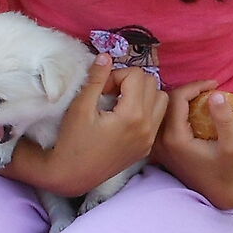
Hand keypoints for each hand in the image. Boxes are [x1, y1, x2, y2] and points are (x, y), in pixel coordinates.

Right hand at [14, 58, 165, 194]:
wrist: (72, 175)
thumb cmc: (72, 141)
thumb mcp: (81, 107)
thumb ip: (96, 79)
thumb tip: (105, 56)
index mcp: (132, 115)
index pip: (137, 75)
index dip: (116, 75)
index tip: (101, 88)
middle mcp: (147, 127)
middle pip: (152, 83)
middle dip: (131, 81)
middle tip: (110, 93)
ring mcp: (149, 139)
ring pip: (160, 100)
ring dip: (142, 94)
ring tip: (120, 102)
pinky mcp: (146, 148)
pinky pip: (157, 119)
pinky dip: (145, 110)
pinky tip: (124, 118)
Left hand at [150, 82, 232, 208]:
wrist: (224, 193)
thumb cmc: (232, 169)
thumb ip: (225, 119)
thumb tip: (216, 94)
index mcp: (175, 139)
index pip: (177, 98)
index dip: (196, 85)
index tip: (215, 83)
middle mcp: (160, 143)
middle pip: (165, 102)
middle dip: (188, 90)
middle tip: (209, 88)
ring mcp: (158, 148)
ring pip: (161, 111)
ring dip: (181, 99)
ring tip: (202, 96)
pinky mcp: (161, 151)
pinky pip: (163, 121)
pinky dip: (177, 111)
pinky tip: (195, 111)